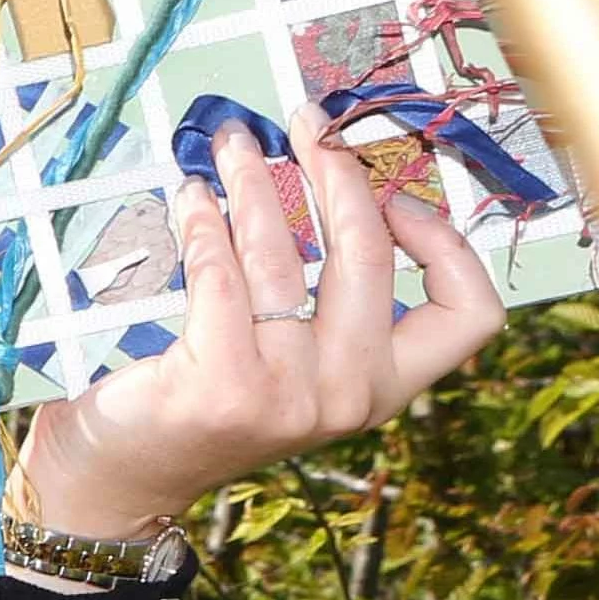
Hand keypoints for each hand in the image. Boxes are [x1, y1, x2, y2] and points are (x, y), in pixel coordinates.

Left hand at [24, 83, 506, 540]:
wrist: (128, 476)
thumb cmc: (212, 401)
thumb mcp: (295, 364)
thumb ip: (327, 304)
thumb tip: (336, 182)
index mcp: (384, 388)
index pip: (470, 314)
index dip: (447, 244)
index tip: (398, 194)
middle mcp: (349, 396)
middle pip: (367, 254)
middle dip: (336, 170)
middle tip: (305, 123)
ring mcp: (288, 396)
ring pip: (283, 253)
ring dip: (253, 182)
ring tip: (232, 145)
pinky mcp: (223, 386)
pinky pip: (219, 273)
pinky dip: (204, 221)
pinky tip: (192, 196)